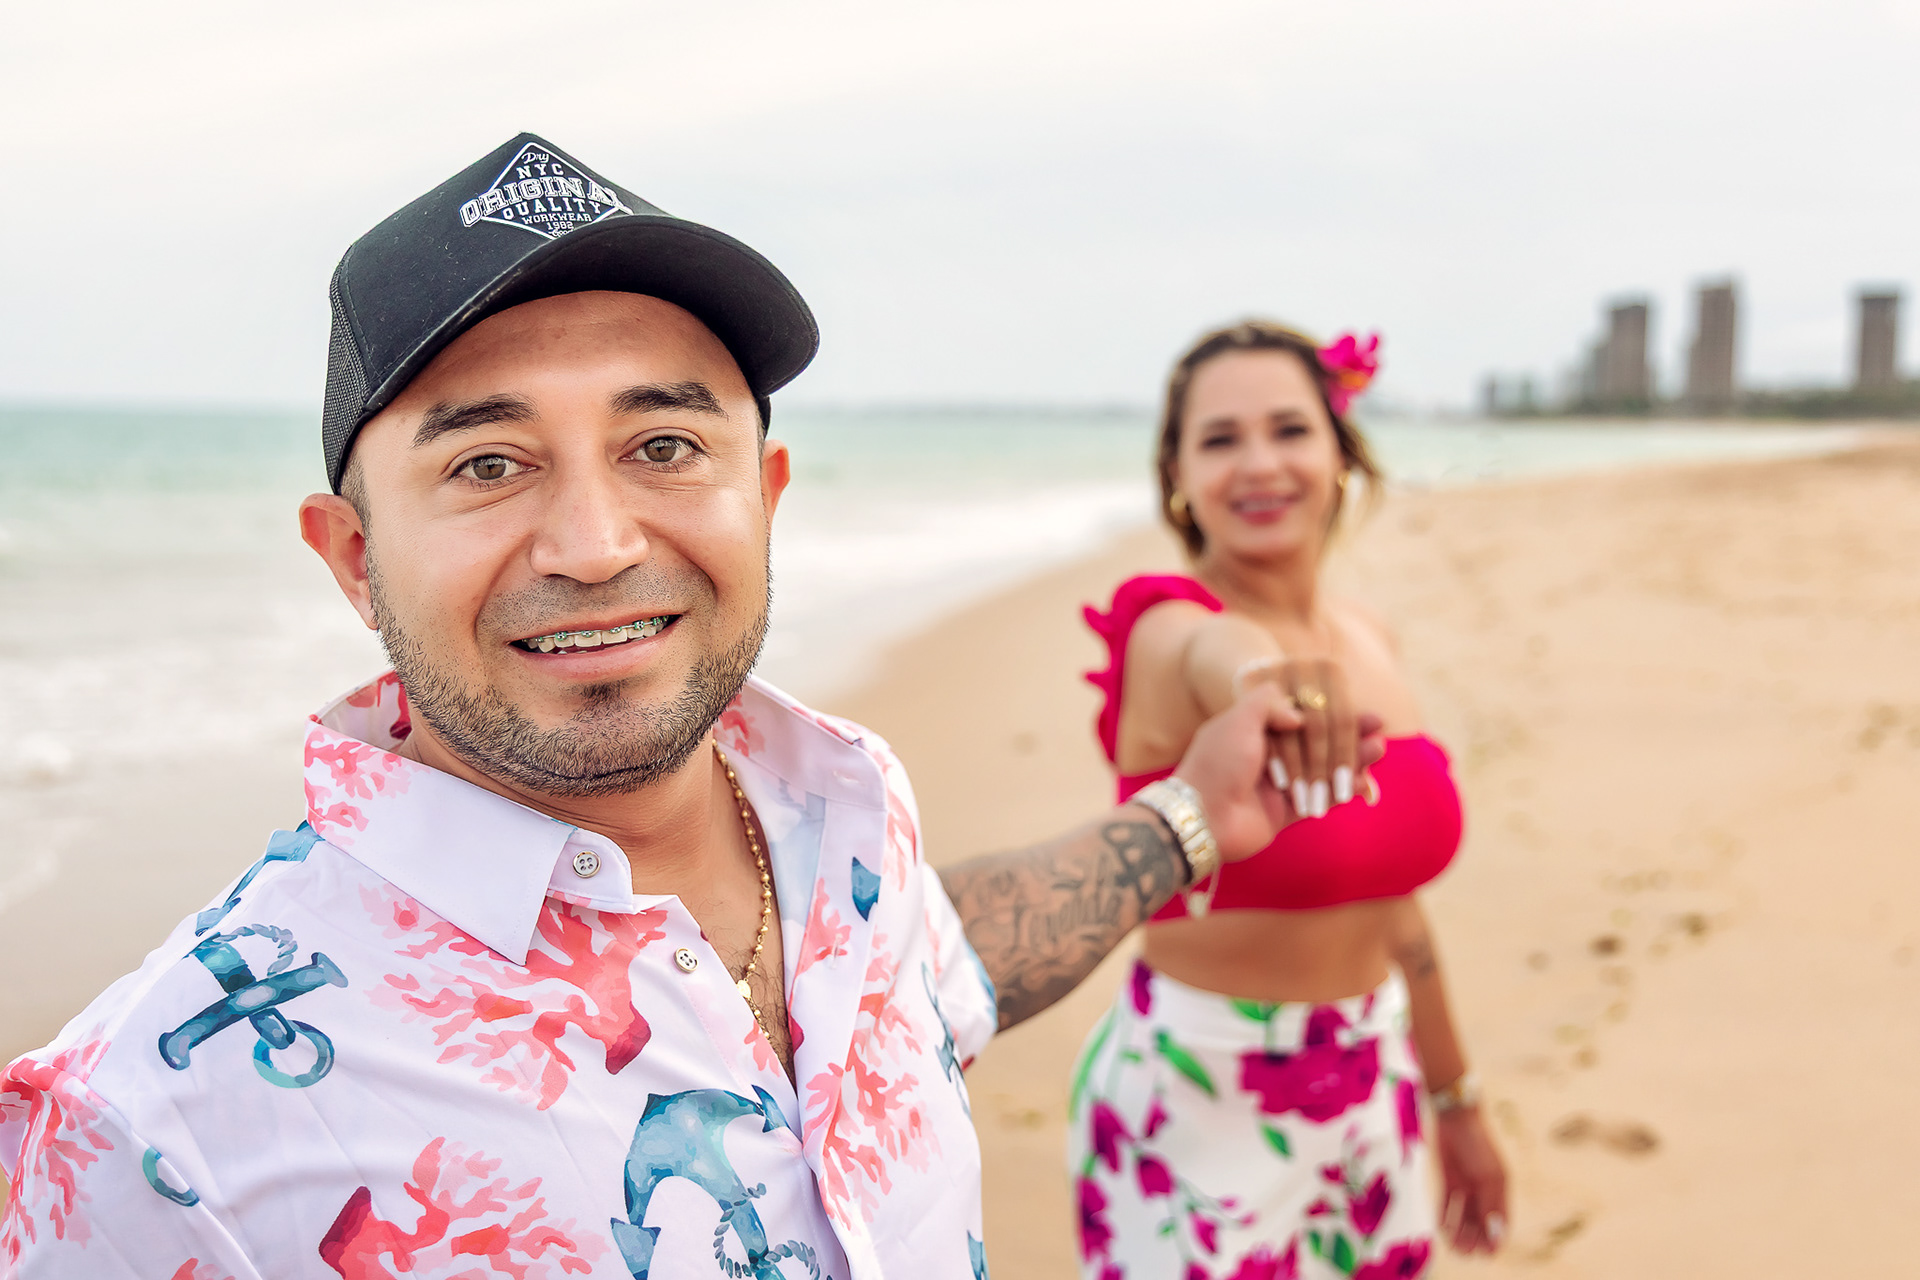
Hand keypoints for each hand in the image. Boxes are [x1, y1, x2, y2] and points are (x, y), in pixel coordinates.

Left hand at [1233, 653, 1363, 816]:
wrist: (1202, 816)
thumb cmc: (1217, 763)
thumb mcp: (1239, 720)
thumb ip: (1269, 704)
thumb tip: (1300, 713)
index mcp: (1254, 730)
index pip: (1298, 716)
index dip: (1327, 711)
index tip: (1355, 703)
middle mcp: (1267, 755)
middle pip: (1316, 742)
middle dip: (1348, 735)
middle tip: (1379, 728)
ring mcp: (1278, 785)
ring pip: (1323, 770)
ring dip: (1352, 760)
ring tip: (1378, 749)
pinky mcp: (1284, 813)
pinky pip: (1320, 799)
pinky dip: (1342, 791)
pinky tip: (1364, 783)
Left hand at [1436, 1108, 1507, 1253]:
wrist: (1455, 1117)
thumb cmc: (1477, 1144)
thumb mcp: (1488, 1177)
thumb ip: (1491, 1206)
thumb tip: (1497, 1236)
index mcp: (1499, 1190)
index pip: (1500, 1223)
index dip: (1494, 1240)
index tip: (1486, 1254)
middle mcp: (1483, 1190)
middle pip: (1480, 1223)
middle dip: (1474, 1238)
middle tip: (1464, 1250)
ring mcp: (1466, 1185)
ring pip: (1463, 1216)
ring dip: (1459, 1232)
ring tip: (1453, 1243)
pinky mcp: (1448, 1179)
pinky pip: (1447, 1204)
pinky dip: (1445, 1217)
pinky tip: (1441, 1228)